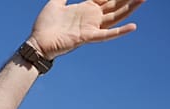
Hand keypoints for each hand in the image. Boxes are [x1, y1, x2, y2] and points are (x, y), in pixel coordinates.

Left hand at [29, 0, 143, 58]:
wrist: (36, 43)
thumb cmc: (44, 25)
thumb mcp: (55, 3)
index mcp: (86, 8)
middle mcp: (91, 17)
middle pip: (115, 4)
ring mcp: (90, 27)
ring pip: (116, 17)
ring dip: (130, 8)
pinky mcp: (86, 37)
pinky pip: (106, 35)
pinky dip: (119, 31)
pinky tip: (133, 26)